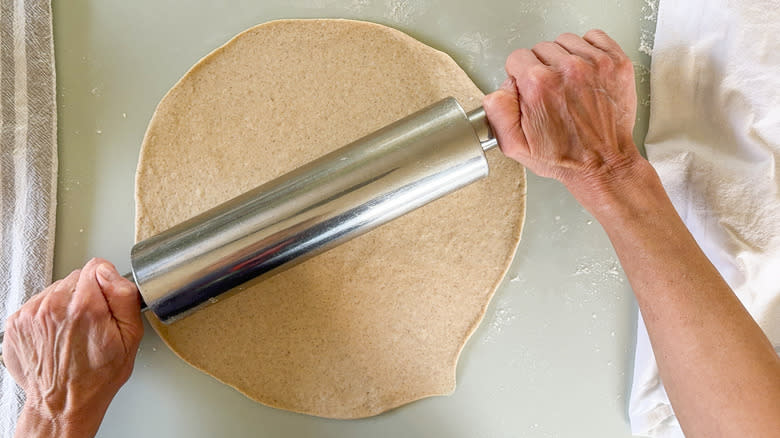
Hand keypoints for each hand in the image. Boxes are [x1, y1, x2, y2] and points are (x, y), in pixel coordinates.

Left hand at [2, 258, 142, 437]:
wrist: (62, 404)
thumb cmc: (97, 377)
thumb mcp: (130, 338)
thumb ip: (124, 296)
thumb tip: (111, 272)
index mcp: (85, 307)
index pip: (97, 267)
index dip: (107, 285)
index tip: (106, 306)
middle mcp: (53, 307)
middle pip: (75, 278)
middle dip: (86, 295)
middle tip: (91, 324)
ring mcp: (30, 314)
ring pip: (55, 289)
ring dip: (65, 305)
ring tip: (72, 332)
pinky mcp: (16, 322)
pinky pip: (37, 303)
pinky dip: (47, 315)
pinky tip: (56, 336)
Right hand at [484, 30, 644, 212]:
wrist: (603, 163)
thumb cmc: (564, 156)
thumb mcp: (515, 145)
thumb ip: (497, 113)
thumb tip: (497, 91)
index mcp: (538, 85)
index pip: (517, 57)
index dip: (520, 76)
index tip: (530, 91)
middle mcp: (566, 69)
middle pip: (541, 48)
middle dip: (541, 68)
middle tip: (550, 92)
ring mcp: (594, 64)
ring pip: (566, 41)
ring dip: (563, 57)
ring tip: (568, 83)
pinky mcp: (615, 62)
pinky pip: (595, 36)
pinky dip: (589, 49)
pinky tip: (585, 71)